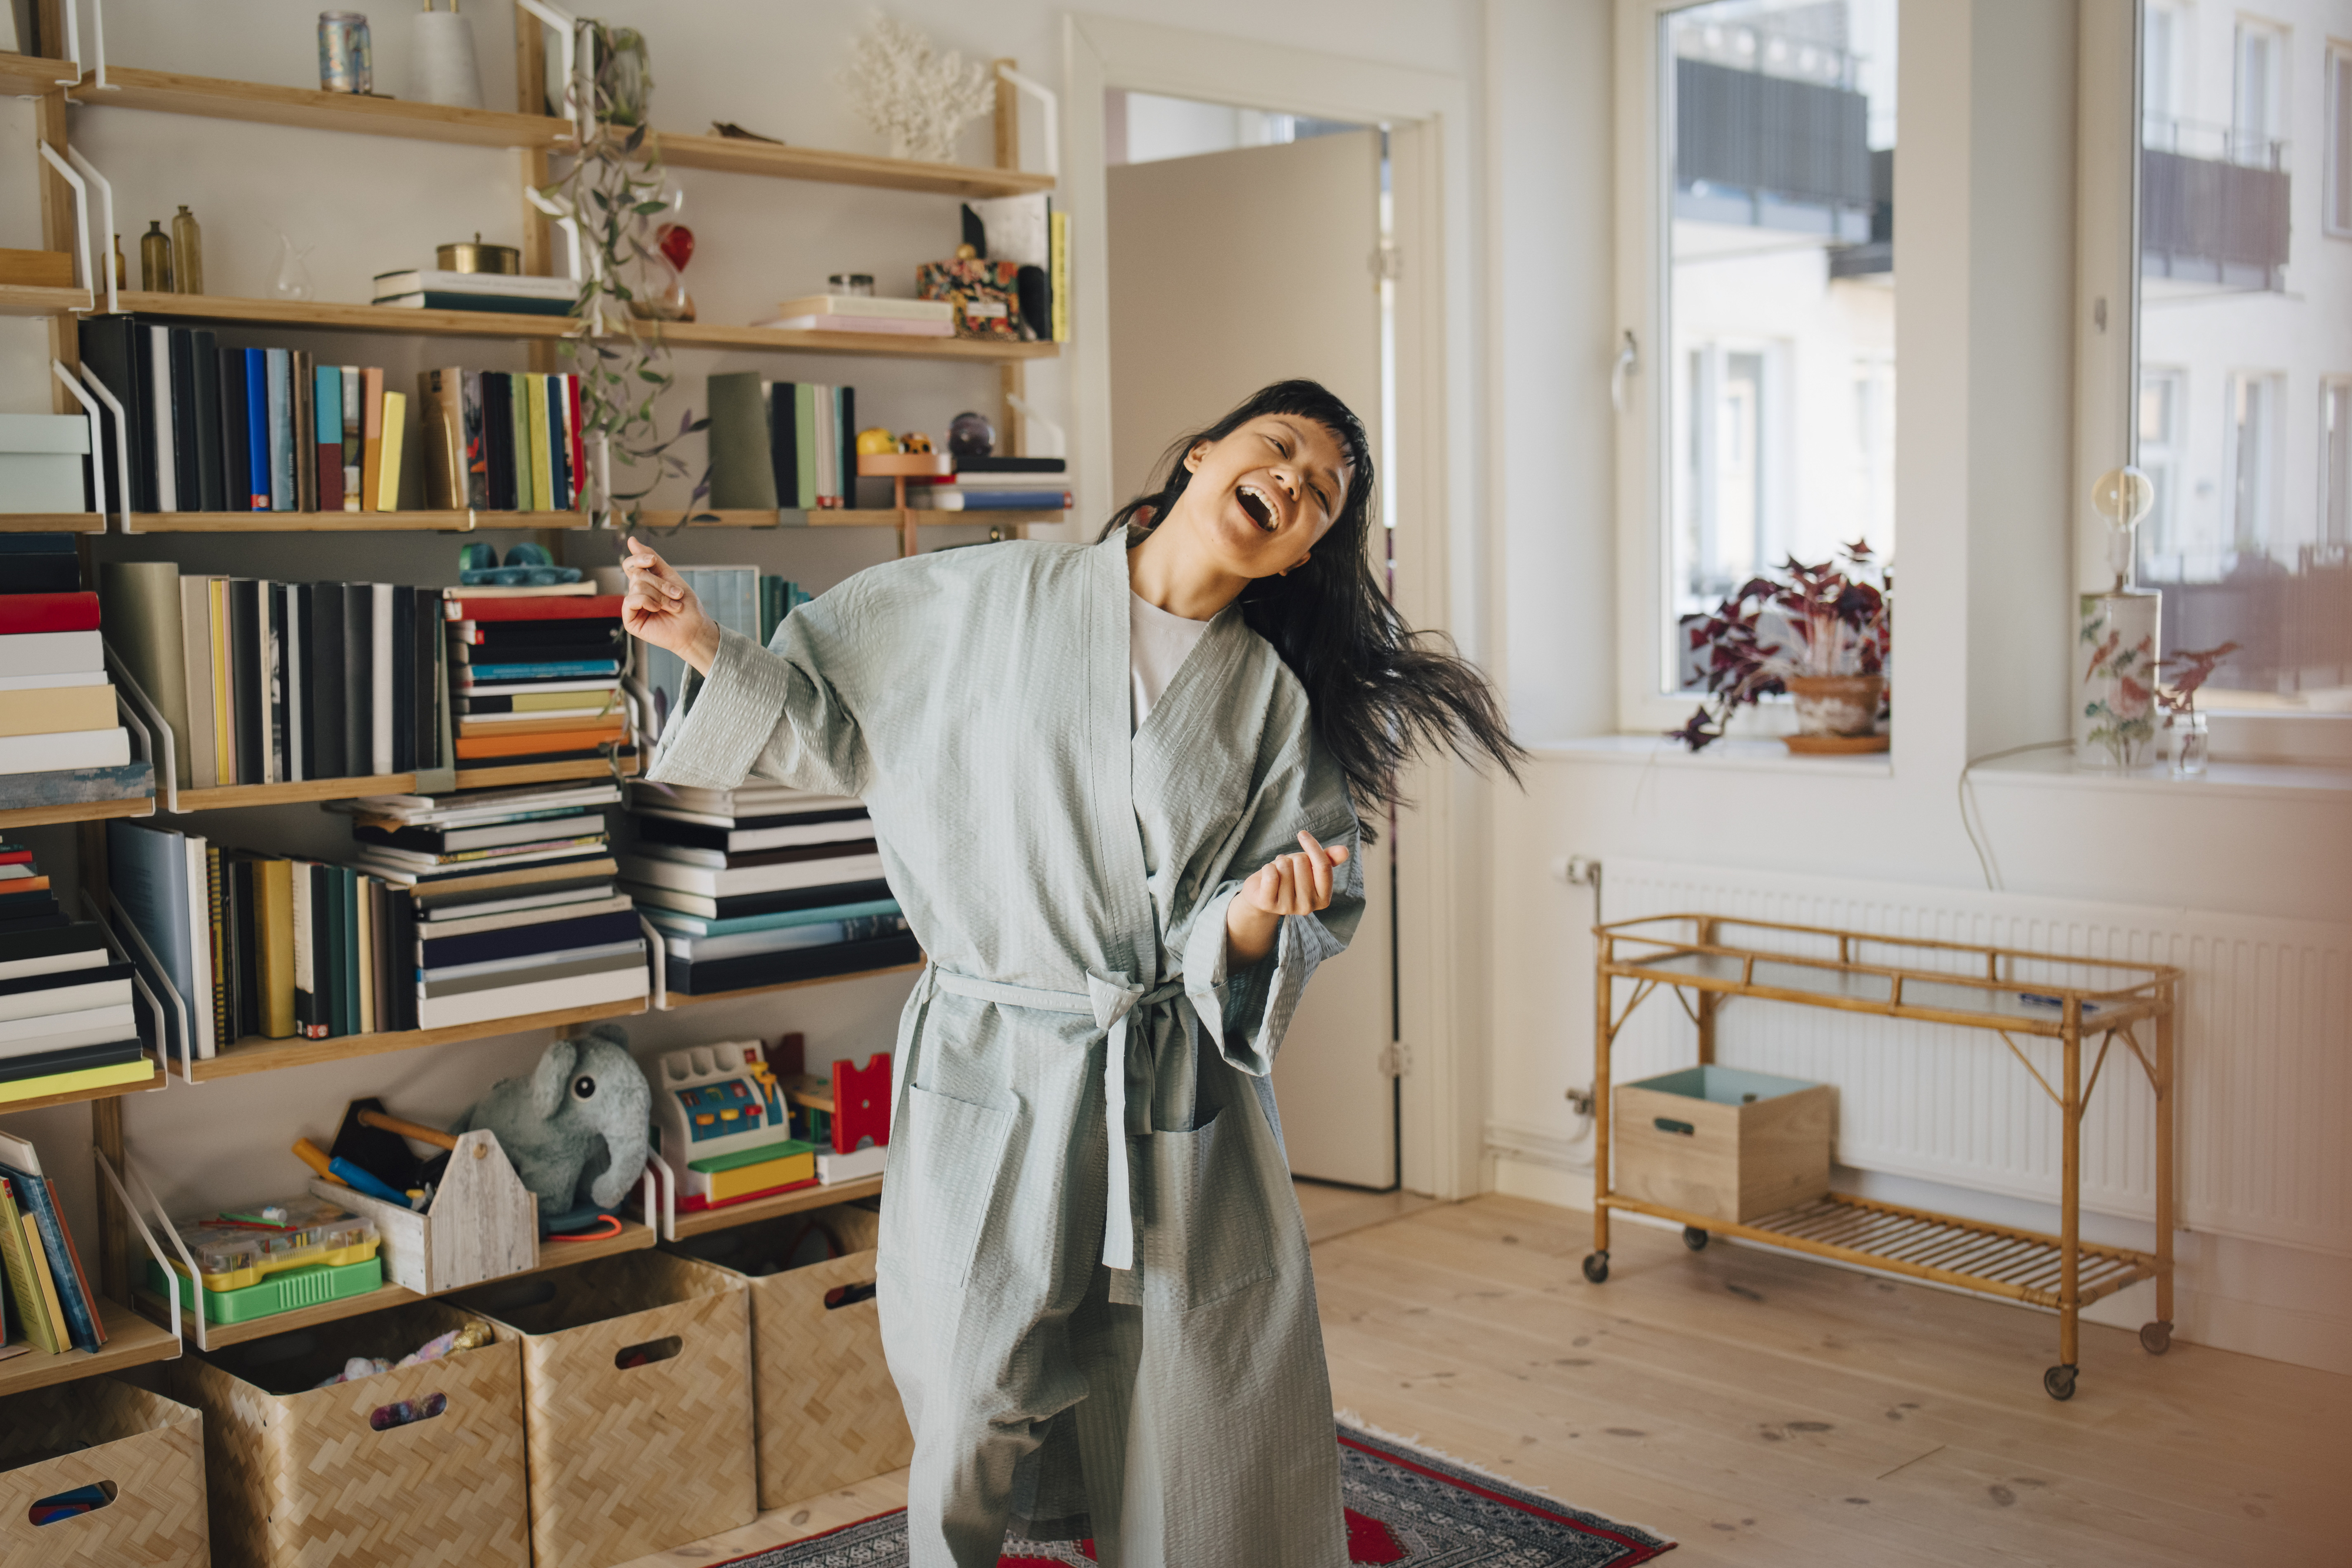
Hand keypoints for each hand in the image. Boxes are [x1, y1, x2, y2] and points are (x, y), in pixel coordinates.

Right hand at [621, 535, 721, 674]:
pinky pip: (631, 601)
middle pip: (637, 574)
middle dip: (660, 583)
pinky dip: (647, 602)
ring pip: (637, 586)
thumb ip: (651, 559)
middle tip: (676, 594)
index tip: (653, 560)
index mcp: (645, 583)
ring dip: (660, 595)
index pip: (631, 564)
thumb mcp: (670, 576)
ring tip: (673, 606)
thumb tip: (631, 540)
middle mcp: (636, 594)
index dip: (639, 558)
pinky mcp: (630, 620)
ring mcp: (633, 607)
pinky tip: (658, 610)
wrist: (695, 628)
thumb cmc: (686, 605)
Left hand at [1225, 831, 1350, 966]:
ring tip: (1278, 874)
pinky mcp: (1268, 904)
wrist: (1263, 893)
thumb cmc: (1291, 876)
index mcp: (1324, 898)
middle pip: (1302, 863)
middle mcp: (1308, 907)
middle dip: (1292, 859)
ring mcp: (1287, 908)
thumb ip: (1328, 859)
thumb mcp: (1311, 866)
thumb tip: (1344, 851)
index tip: (1302, 834)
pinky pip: (1270, 874)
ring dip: (1278, 864)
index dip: (1313, 846)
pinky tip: (1267, 876)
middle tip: (1287, 869)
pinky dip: (1267, 868)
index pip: (1324, 866)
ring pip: (1284, 866)